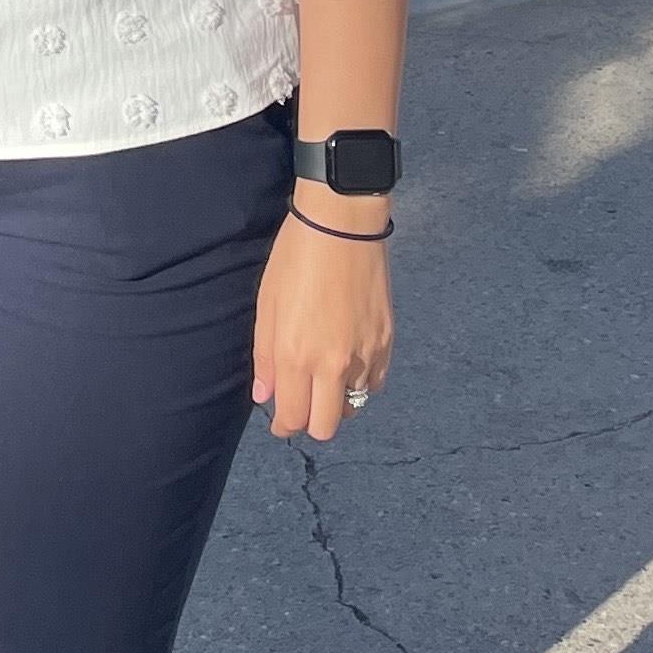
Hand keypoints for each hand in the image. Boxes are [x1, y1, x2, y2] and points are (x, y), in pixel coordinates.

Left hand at [253, 207, 393, 438]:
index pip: (293, 418)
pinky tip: (347, 364)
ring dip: (336, 402)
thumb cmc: (295, 260)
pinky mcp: (387, 342)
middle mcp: (334, 365)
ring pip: (353, 406)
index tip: (279, 423)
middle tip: (301, 406)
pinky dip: (360, 383)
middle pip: (327, 426)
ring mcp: (366, 355)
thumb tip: (265, 397)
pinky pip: (374, 383)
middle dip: (310, 423)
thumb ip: (266, 358)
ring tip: (323, 380)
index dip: (283, 426)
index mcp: (298, 356)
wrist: (342, 225)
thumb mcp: (267, 306)